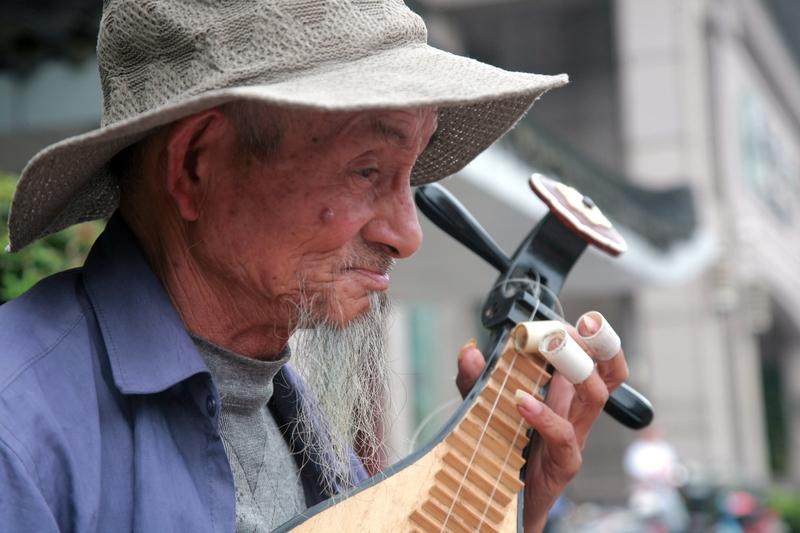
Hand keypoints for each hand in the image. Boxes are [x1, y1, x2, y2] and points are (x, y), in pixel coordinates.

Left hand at [455, 315, 628, 532]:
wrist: (499, 503)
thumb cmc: (500, 453)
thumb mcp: (484, 409)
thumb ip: (476, 381)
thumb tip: (470, 350)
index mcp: (560, 396)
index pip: (586, 358)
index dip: (582, 337)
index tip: (565, 318)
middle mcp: (572, 412)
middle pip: (605, 372)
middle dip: (599, 345)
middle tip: (582, 325)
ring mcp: (572, 437)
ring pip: (596, 397)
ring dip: (579, 370)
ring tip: (555, 350)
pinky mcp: (563, 464)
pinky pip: (564, 436)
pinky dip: (545, 415)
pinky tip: (523, 401)